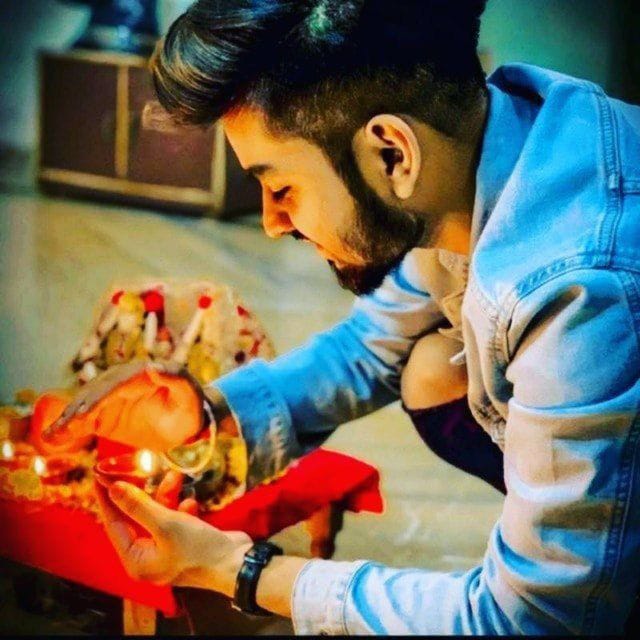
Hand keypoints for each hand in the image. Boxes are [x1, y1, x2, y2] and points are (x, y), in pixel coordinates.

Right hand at [42, 360, 206, 450]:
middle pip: (96, 393)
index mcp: (143, 373)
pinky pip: (84, 420)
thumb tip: (154, 367)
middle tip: (66, 427)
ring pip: (86, 405)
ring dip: (68, 419)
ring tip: (53, 435)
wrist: (186, 421)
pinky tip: (52, 438)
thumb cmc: (190, 407)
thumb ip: (175, 379)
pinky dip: (68, 428)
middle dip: (79, 409)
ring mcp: (111, 397)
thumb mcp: (189, 395)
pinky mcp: (104, 414)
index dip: (100, 397)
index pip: (117, 383)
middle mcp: (123, 381)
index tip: (86, 413)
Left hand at [96, 480, 251, 594]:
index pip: (114, 524)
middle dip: (144, 493)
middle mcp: (147, 558)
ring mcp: (167, 551)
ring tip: (176, 476)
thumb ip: (138, 506)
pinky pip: (175, 521)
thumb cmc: (198, 548)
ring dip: (166, 497)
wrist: (237, 564)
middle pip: (136, 519)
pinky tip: (191, 503)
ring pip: (158, 516)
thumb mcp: (165, 523)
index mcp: (136, 560)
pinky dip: (181, 510)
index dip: (109, 498)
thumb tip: (114, 489)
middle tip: (138, 469)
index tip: (102, 475)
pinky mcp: (184, 543)